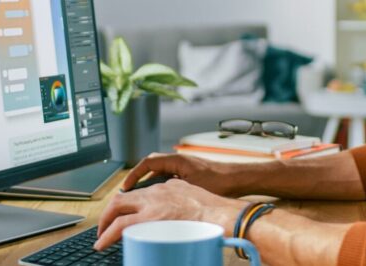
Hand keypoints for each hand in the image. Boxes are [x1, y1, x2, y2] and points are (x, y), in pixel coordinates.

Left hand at [94, 179, 247, 249]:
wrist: (223, 214)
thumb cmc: (215, 212)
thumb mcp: (192, 197)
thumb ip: (178, 201)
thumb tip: (174, 215)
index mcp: (166, 188)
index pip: (138, 195)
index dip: (124, 205)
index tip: (120, 215)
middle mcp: (156, 193)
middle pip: (121, 199)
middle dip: (108, 214)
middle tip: (104, 228)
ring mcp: (152, 206)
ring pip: (117, 211)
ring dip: (105, 225)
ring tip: (101, 239)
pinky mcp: (151, 219)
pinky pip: (122, 226)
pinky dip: (109, 235)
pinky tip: (104, 243)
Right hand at [123, 153, 245, 196]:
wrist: (238, 179)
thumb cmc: (220, 181)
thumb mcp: (192, 188)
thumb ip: (172, 191)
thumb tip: (154, 198)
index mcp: (177, 160)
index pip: (148, 162)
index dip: (134, 174)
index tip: (126, 187)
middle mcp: (179, 161)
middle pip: (151, 166)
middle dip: (139, 178)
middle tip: (130, 192)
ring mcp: (184, 167)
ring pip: (160, 173)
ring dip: (150, 183)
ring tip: (142, 197)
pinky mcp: (190, 174)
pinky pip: (169, 178)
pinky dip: (161, 186)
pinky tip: (161, 199)